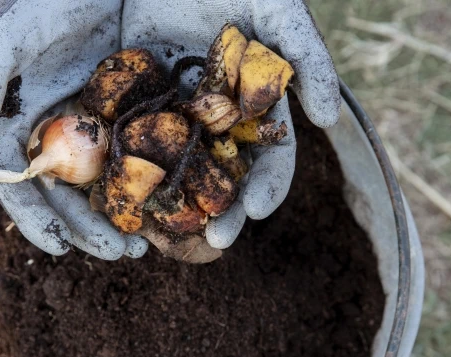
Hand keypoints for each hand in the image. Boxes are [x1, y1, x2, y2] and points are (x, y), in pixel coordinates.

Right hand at [0, 0, 150, 259]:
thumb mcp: (16, 28)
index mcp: (22, 117)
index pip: (20, 180)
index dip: (35, 217)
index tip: (58, 248)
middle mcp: (56, 126)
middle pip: (66, 192)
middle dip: (87, 228)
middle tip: (122, 254)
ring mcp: (96, 121)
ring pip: (103, 182)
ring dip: (120, 215)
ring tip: (146, 244)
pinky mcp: (133, 110)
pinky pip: (140, 156)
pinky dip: (151, 183)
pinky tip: (172, 205)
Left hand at [122, 0, 340, 248]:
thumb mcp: (277, 10)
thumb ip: (307, 58)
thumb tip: (330, 121)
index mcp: (255, 109)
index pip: (270, 160)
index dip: (267, 187)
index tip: (256, 211)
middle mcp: (217, 122)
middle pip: (224, 179)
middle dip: (222, 212)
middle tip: (214, 240)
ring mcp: (175, 117)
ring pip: (177, 172)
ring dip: (175, 206)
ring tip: (167, 233)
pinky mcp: (134, 104)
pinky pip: (131, 145)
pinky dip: (129, 174)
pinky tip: (121, 197)